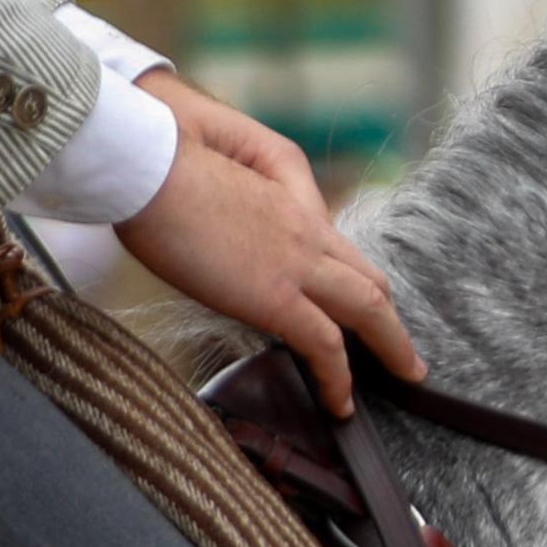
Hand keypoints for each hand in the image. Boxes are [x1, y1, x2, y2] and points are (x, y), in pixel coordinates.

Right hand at [113, 68, 424, 408]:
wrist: (143, 156)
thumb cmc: (164, 143)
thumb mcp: (223, 146)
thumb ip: (259, 180)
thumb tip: (262, 215)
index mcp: (287, 196)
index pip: (332, 243)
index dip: (347, 276)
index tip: (349, 302)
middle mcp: (304, 228)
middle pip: (367, 275)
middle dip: (389, 314)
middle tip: (401, 347)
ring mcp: (295, 260)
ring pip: (367, 307)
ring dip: (390, 344)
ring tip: (403, 374)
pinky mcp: (273, 295)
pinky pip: (324, 344)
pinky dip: (339, 377)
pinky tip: (340, 403)